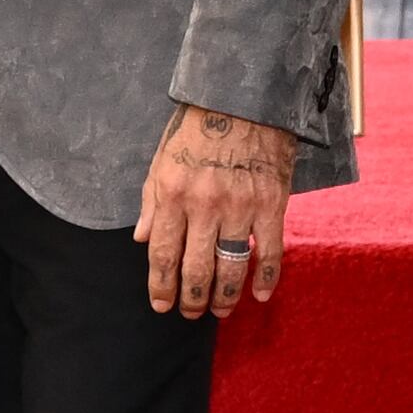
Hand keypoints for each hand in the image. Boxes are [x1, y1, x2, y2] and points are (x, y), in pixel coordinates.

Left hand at [134, 106, 294, 317]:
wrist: (245, 98)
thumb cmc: (199, 128)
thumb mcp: (162, 159)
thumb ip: (151, 202)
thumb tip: (140, 238)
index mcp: (173, 194)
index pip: (162, 253)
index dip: (160, 286)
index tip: (161, 305)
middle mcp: (205, 205)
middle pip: (195, 269)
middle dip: (191, 299)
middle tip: (190, 314)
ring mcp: (241, 207)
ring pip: (231, 267)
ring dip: (224, 296)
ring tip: (220, 310)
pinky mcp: (272, 204)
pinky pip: (270, 251)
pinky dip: (266, 277)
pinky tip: (258, 294)